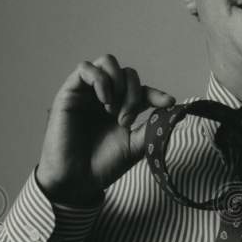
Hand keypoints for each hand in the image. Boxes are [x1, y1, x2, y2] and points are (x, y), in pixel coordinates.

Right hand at [36, 55, 175, 204]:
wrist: (78, 180)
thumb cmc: (103, 165)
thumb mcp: (135, 145)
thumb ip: (152, 127)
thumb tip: (172, 112)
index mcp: (121, 108)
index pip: (142, 90)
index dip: (157, 94)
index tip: (169, 103)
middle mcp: (105, 97)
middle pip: (127, 73)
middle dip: (133, 94)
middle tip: (127, 121)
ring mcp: (87, 93)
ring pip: (107, 62)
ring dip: (118, 83)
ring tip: (113, 110)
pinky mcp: (69, 92)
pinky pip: (85, 67)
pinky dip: (101, 80)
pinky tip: (104, 101)